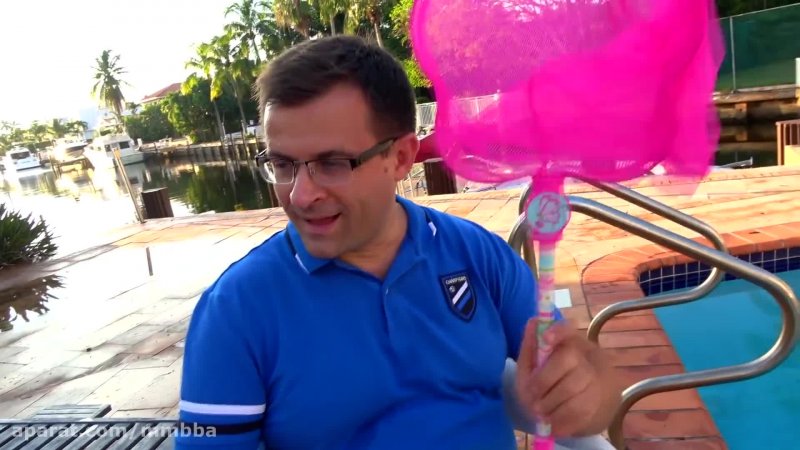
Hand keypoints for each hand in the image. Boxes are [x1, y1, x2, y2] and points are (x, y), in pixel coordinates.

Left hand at [515, 318, 621, 436]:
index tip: (546, 338)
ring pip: (573, 387)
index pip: (568, 329)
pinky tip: (552, 422)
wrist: (586, 411)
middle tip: (530, 398)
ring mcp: (599, 378)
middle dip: (543, 381)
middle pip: (567, 359)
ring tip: (539, 412)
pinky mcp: (604, 402)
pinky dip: (561, 419)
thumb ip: (531, 347)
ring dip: (550, 404)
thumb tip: (532, 321)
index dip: (558, 330)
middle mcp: (588, 356)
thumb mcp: (535, 365)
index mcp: (571, 342)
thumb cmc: (553, 383)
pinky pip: (580, 410)